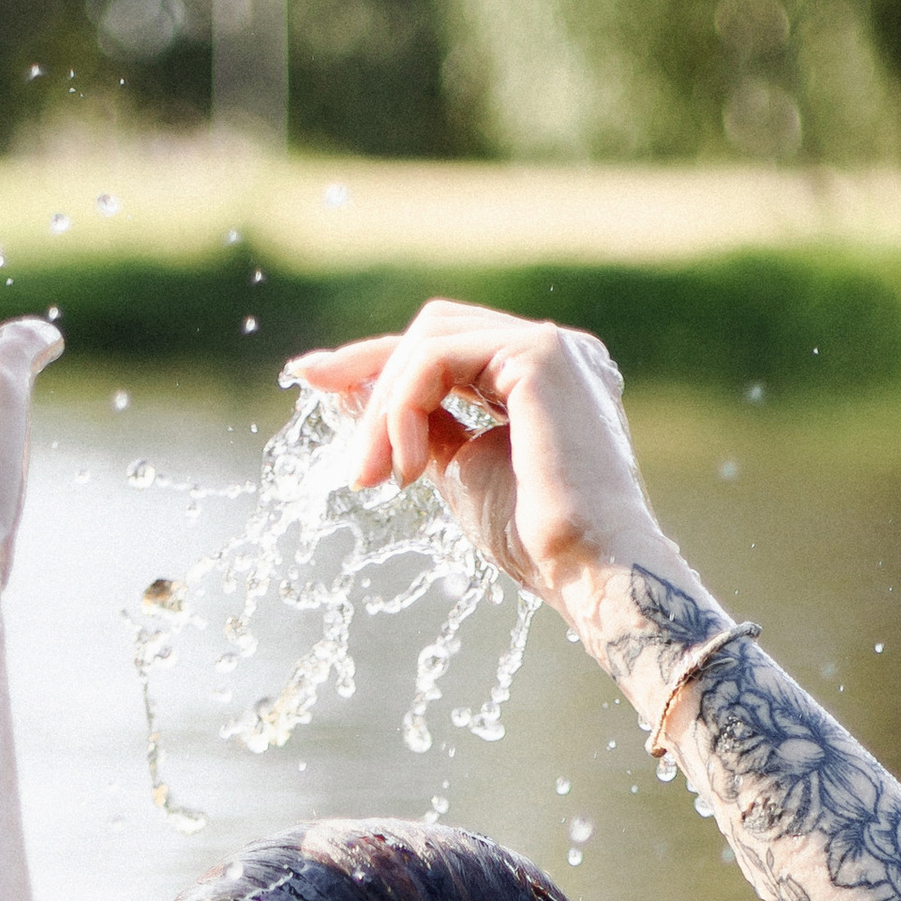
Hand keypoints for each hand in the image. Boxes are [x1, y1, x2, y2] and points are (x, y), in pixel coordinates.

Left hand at [284, 299, 673, 627]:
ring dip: (384, 407)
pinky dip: (403, 407)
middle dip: (368, 372)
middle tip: (333, 429)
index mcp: (539, 374)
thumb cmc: (535, 540)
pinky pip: (437, 357)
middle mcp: (552, 348)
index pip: (443, 347)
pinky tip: (405, 464)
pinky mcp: (540, 353)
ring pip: (428, 340)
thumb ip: (416, 424)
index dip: (375, 361)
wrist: (588, 571)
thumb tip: (350, 391)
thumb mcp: (457, 469)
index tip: (313, 377)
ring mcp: (551, 344)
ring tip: (371, 475)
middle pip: (432, 329)